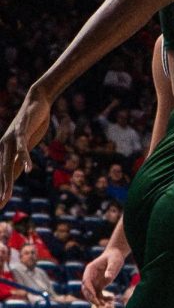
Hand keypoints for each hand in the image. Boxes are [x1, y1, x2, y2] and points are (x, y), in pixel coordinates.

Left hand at [0, 87, 50, 205]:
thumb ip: (22, 156)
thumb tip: (21, 170)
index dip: (2, 190)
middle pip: (3, 173)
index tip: (0, 205)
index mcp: (7, 151)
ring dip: (7, 182)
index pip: (4, 175)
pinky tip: (29, 170)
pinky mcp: (21, 131)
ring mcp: (11, 139)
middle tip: (0, 206)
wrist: (36, 101)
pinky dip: (25, 159)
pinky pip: (22, 148)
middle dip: (1, 191)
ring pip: (8, 164)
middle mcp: (5, 146)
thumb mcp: (28, 144)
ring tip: (5, 196)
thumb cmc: (33, 123)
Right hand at [82, 247, 125, 305]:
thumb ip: (111, 269)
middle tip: (99, 304)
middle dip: (91, 298)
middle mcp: (89, 277)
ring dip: (97, 301)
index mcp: (90, 269)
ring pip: (92, 295)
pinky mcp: (99, 286)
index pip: (86, 281)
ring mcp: (93, 282)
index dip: (89, 289)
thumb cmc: (114, 257)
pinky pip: (99, 295)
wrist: (115, 256)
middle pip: (86, 290)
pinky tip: (112, 299)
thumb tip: (108, 277)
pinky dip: (103, 299)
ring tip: (106, 305)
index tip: (94, 296)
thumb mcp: (114, 261)